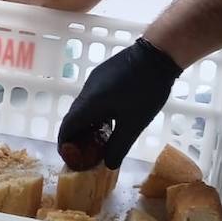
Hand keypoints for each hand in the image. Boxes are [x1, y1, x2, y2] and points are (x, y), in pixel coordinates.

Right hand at [56, 38, 181, 168]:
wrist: (155, 56)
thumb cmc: (145, 92)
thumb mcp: (134, 124)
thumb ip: (119, 146)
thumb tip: (108, 164)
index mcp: (89, 104)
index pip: (67, 126)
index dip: (65, 144)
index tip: (71, 158)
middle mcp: (86, 91)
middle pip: (73, 117)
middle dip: (77, 137)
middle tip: (87, 153)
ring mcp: (94, 80)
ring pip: (83, 107)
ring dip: (87, 125)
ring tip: (99, 140)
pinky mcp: (103, 74)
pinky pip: (92, 98)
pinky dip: (95, 113)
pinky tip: (110, 120)